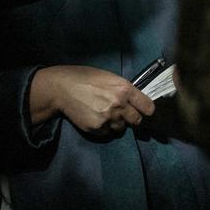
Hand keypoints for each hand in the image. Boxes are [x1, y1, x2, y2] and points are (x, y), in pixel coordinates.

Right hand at [27, 65, 154, 137]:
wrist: (61, 88)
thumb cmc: (84, 77)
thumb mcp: (108, 77)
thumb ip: (123, 89)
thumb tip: (135, 101)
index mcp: (124, 89)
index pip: (148, 108)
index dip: (146, 109)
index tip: (142, 110)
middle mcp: (119, 105)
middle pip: (137, 121)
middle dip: (132, 117)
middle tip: (122, 112)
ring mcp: (108, 118)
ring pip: (122, 128)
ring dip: (117, 123)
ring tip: (104, 113)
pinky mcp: (97, 129)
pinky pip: (108, 132)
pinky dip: (104, 127)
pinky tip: (95, 117)